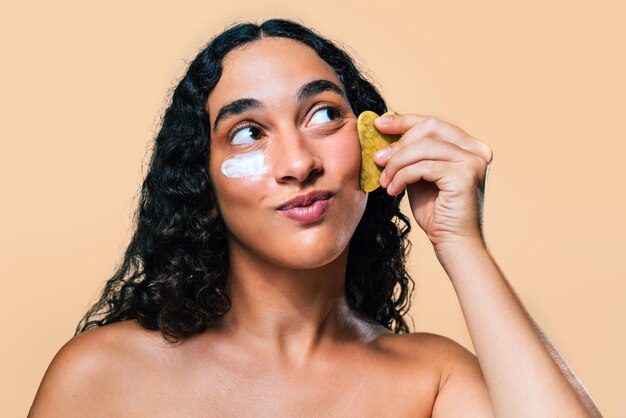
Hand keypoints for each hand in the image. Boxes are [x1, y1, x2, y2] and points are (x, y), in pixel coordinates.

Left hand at [373, 114, 492, 250]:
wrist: (452, 242)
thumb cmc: (436, 212)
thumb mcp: (420, 175)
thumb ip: (411, 155)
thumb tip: (386, 133)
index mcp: (468, 146)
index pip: (433, 124)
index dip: (404, 121)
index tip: (379, 124)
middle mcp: (476, 149)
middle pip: (429, 128)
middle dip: (399, 142)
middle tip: (377, 159)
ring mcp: (473, 161)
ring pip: (423, 147)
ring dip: (397, 163)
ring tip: (385, 180)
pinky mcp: (465, 175)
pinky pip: (423, 167)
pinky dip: (403, 176)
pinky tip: (393, 190)